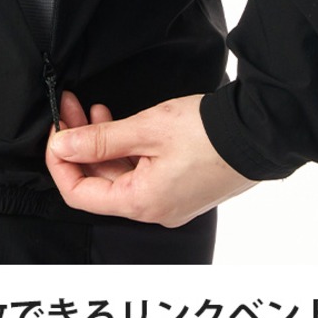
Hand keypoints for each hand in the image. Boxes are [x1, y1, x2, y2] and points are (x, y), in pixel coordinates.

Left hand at [46, 90, 257, 227]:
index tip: (57, 130)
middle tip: (69, 108)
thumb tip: (61, 145)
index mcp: (141, 203)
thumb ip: (100, 140)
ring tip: (91, 107)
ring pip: (119, 174)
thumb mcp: (146, 129)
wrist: (261, 133)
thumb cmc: (208, 134)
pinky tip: (117, 122)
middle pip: (98, 183)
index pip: (79, 194)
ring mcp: (169, 201)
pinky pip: (140, 172)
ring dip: (100, 142)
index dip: (60, 163)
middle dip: (78, 144)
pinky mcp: (181, 187)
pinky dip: (124, 148)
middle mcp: (153, 210)